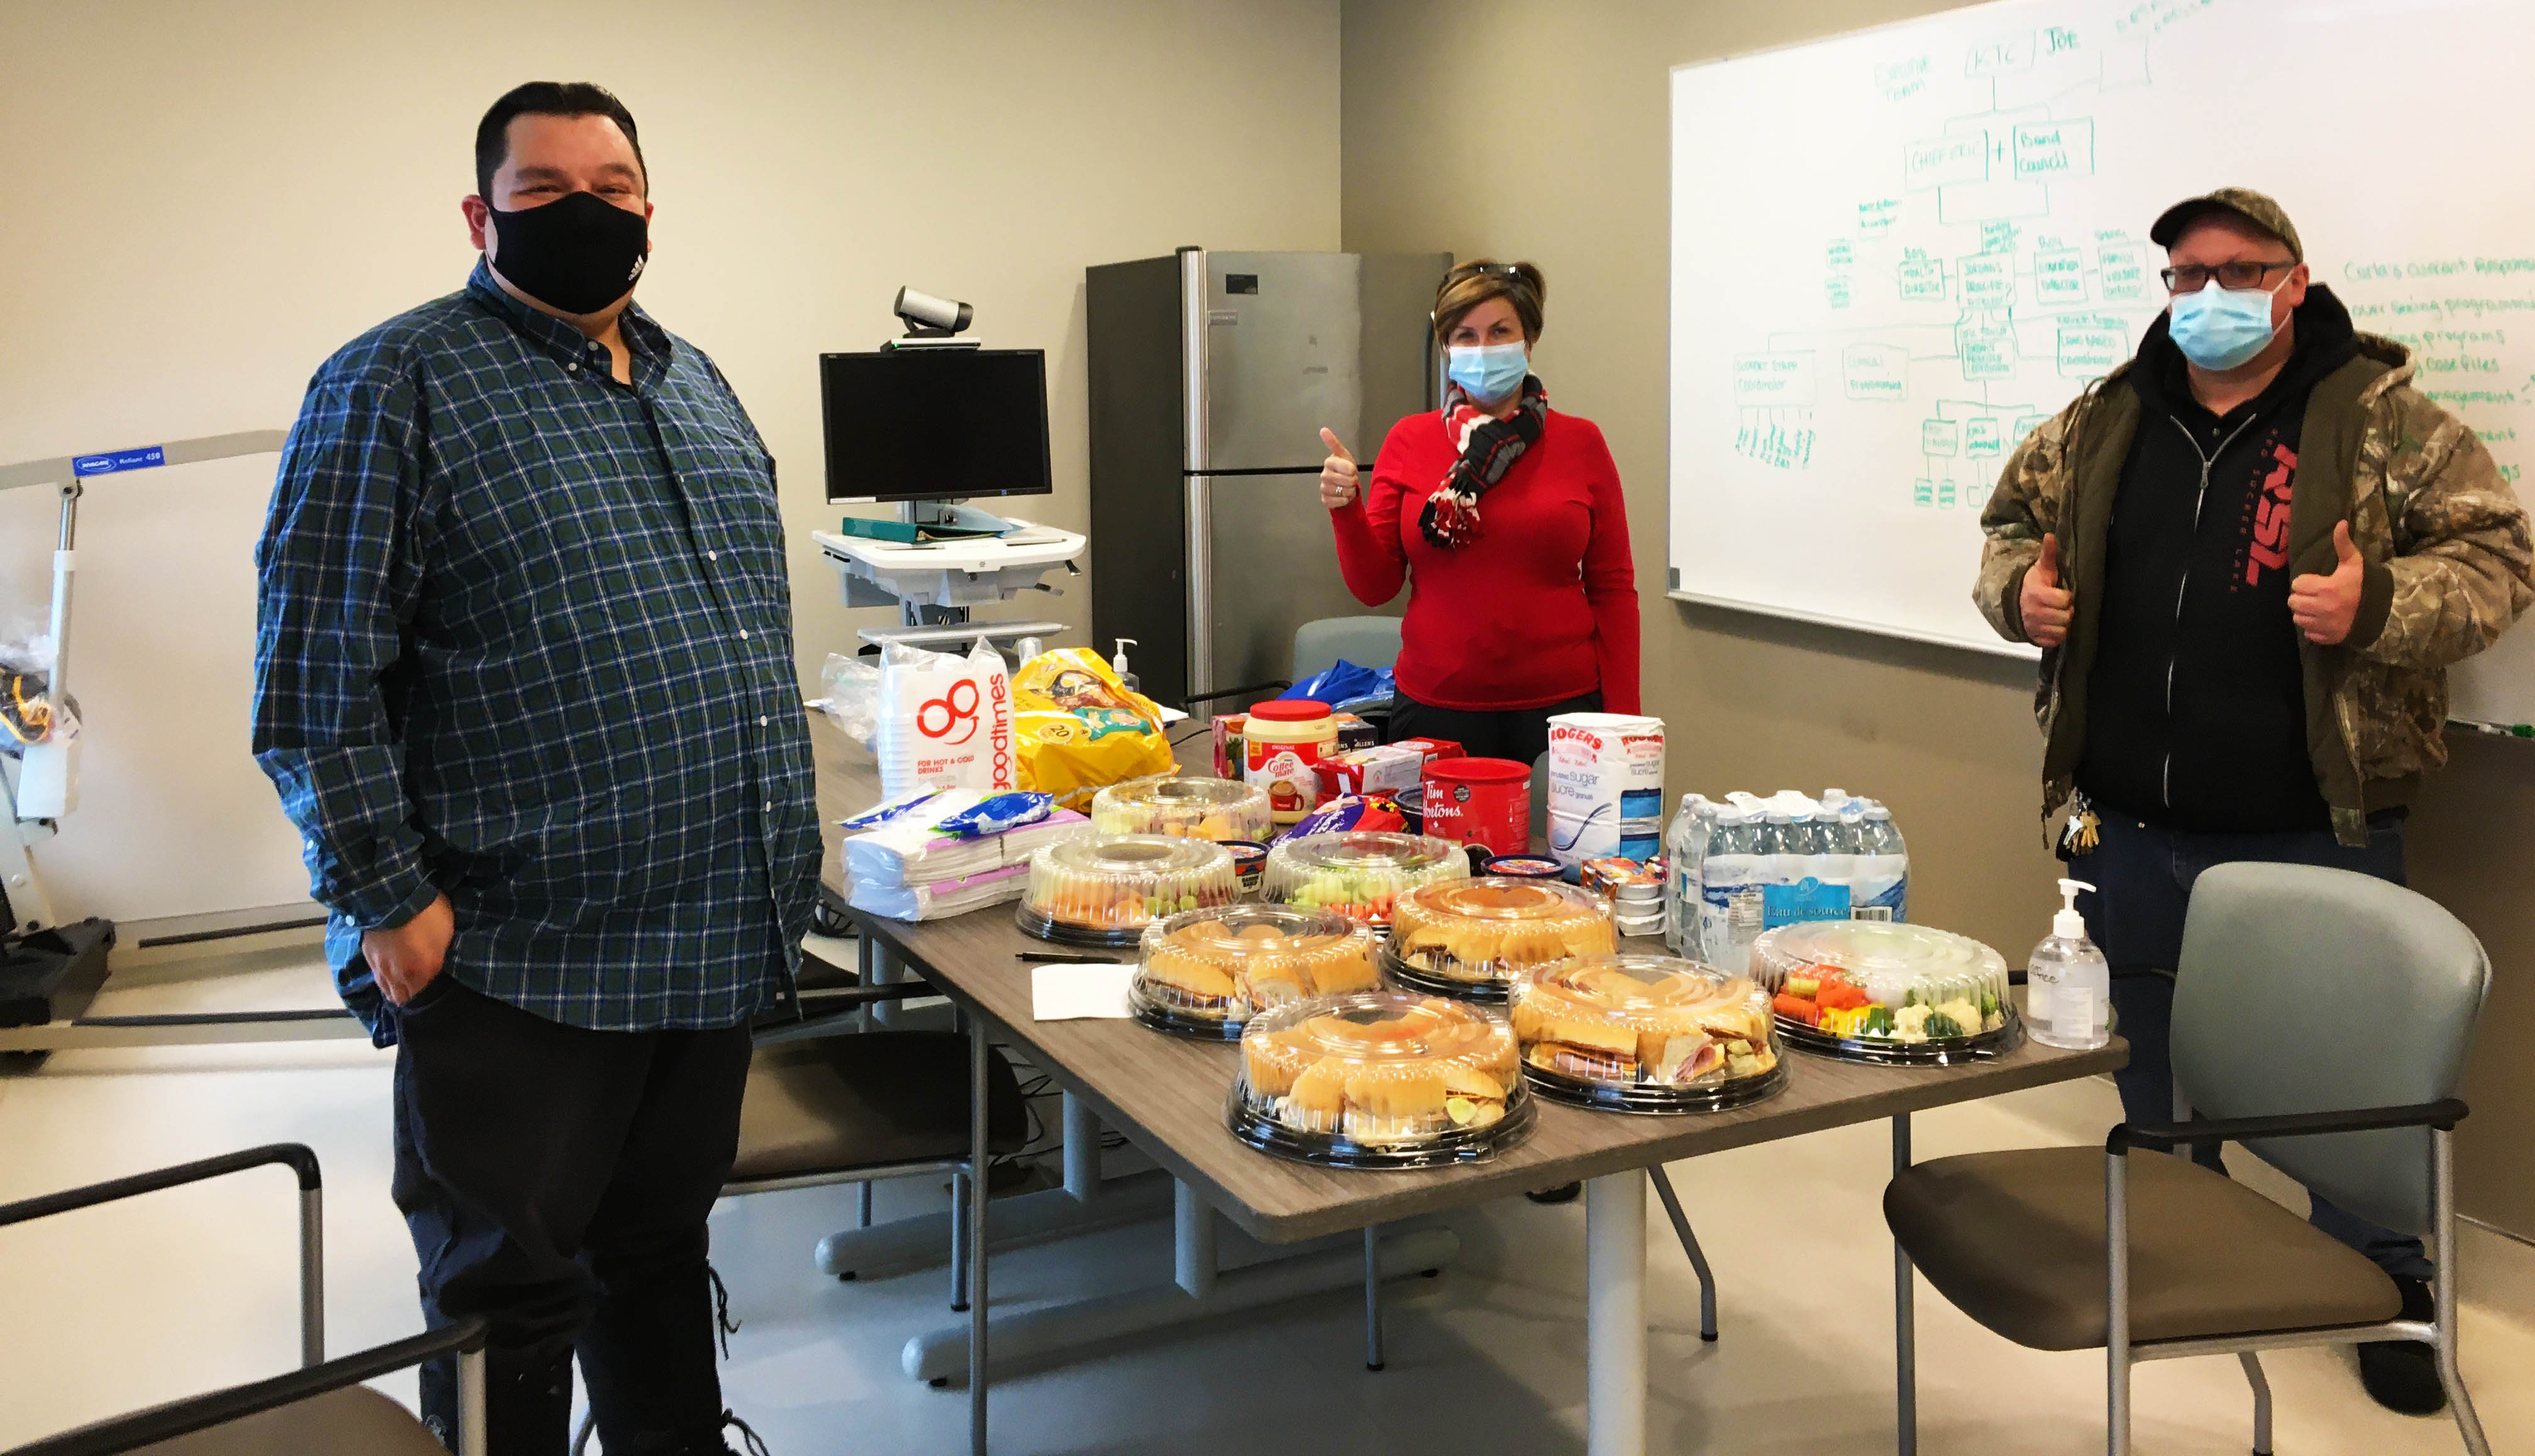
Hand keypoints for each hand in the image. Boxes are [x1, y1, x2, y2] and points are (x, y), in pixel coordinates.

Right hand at [363, 892, 453, 1004]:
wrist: (394, 897)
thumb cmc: (428, 915)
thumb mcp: (445, 936)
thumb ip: (438, 958)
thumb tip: (435, 968)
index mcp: (421, 972)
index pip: (422, 995)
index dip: (426, 994)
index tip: (431, 989)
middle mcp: (399, 976)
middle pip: (402, 997)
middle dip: (409, 996)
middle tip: (415, 990)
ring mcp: (381, 967)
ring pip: (387, 989)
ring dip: (394, 990)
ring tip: (400, 988)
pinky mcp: (368, 956)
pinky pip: (376, 976)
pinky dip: (383, 979)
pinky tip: (387, 975)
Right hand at [1318, 428, 1358, 508]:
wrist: (1343, 485)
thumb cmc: (1344, 468)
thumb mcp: (1343, 455)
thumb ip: (1334, 443)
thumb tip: (1323, 429)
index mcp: (1329, 462)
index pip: (1347, 468)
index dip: (1352, 470)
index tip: (1351, 469)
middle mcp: (1324, 475)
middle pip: (1347, 481)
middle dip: (1352, 481)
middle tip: (1349, 478)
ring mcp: (1323, 488)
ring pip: (1343, 492)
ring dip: (1349, 491)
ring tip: (1346, 487)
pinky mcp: (1324, 499)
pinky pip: (1339, 502)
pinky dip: (1344, 500)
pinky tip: (1342, 495)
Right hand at [2019, 532, 2073, 647]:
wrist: (2012, 602)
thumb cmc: (2032, 584)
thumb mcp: (2041, 569)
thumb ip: (2048, 554)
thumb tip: (2050, 535)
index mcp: (2036, 594)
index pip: (2064, 600)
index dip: (2066, 597)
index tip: (2062, 594)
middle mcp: (2034, 613)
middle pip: (2065, 616)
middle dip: (2067, 611)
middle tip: (2062, 606)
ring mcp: (2033, 627)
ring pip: (2062, 630)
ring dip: (2063, 624)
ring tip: (2059, 616)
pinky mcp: (2034, 639)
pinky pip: (2054, 641)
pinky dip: (2057, 635)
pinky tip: (2054, 626)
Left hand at [2290, 521, 2365, 644]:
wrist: (2381, 613)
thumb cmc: (2364, 585)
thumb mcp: (2354, 564)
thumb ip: (2343, 544)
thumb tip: (2340, 522)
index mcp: (2326, 589)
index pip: (2297, 584)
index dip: (2304, 582)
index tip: (2315, 582)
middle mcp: (2322, 609)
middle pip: (2293, 602)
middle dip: (2301, 597)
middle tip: (2313, 594)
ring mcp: (2324, 625)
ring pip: (2297, 618)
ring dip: (2304, 612)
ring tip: (2316, 606)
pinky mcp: (2326, 638)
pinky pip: (2308, 633)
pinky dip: (2312, 627)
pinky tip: (2322, 620)